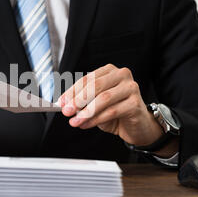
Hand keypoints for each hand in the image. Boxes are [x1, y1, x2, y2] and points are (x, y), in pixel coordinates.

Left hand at [60, 64, 177, 156]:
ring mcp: (130, 87)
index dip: (72, 91)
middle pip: (95, 86)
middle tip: (66, 112)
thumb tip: (64, 104)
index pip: (87, 79)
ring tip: (75, 121)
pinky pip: (112, 111)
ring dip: (86, 112)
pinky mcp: (136, 102)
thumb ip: (82, 102)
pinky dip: (96, 119)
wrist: (136, 126)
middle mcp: (121, 75)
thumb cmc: (115, 112)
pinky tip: (86, 124)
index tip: (61, 102)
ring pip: (104, 98)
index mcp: (109, 71)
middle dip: (78, 100)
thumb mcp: (95, 104)